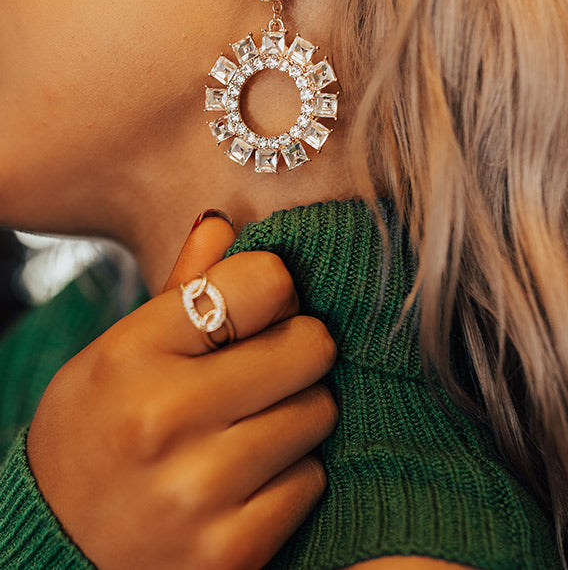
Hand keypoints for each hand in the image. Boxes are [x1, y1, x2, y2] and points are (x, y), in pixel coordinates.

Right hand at [27, 215, 337, 569]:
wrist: (54, 547)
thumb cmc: (95, 430)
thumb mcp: (117, 349)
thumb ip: (181, 285)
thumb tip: (228, 223)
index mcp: (134, 352)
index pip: (264, 281)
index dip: (275, 287)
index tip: (261, 304)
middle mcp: (165, 417)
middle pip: (310, 345)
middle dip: (298, 347)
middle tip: (269, 362)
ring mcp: (200, 489)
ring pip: (319, 411)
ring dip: (298, 411)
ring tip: (251, 422)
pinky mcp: (230, 550)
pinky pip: (312, 480)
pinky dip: (292, 474)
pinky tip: (248, 475)